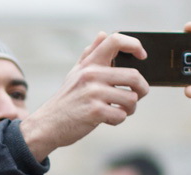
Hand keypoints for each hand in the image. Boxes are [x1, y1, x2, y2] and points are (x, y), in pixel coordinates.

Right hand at [20, 31, 149, 161]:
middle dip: (142, 89)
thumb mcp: (75, 73)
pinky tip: (108, 119)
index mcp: (89, 63)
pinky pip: (121, 115)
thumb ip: (90, 54)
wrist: (48, 125)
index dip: (134, 45)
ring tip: (120, 110)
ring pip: (131, 99)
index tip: (142, 56)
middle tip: (138, 95)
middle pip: (134, 76)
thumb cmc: (66, 100)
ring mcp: (93, 93)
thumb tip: (103, 33)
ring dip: (130, 108)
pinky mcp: (94, 112)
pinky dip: (118, 120)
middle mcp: (92, 75)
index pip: (115, 41)